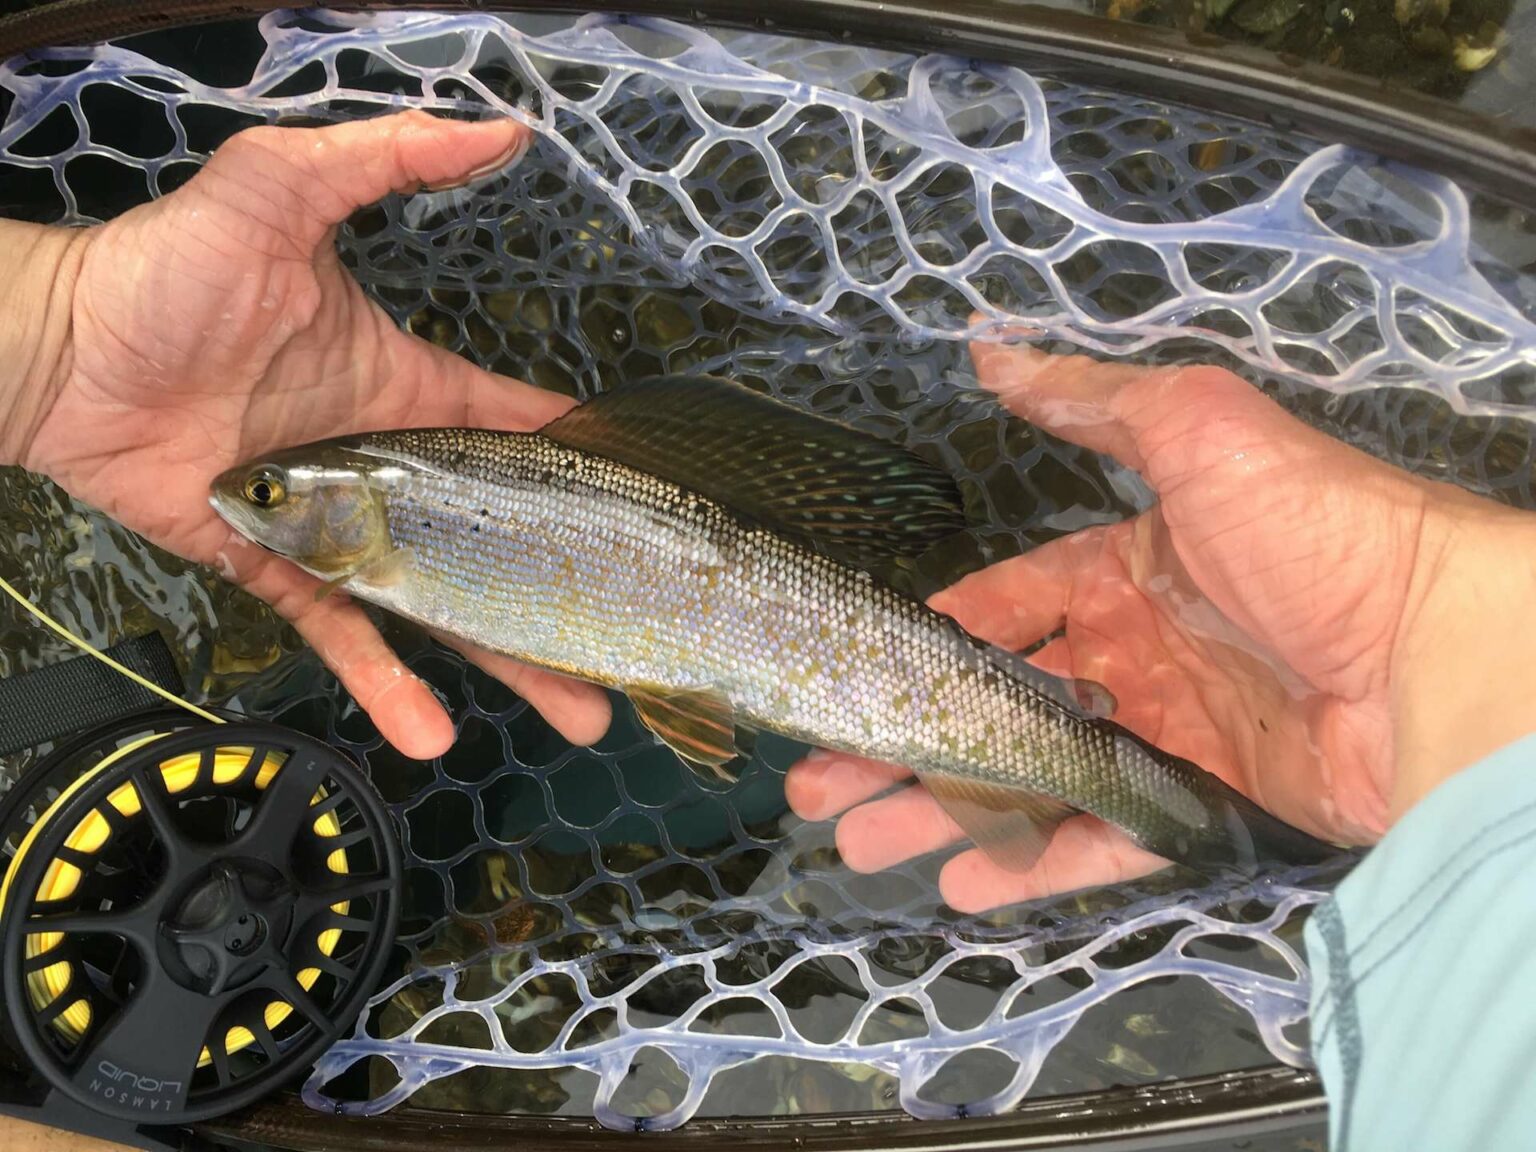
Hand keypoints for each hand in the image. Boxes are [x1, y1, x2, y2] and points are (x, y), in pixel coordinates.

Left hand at [4, 111, 609, 758]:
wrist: (62, 349)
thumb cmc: (169, 267)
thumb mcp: (281, 189)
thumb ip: (386, 158)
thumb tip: (503, 129)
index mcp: (407, 391)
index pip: (513, 432)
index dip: (577, 464)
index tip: (646, 504)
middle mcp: (389, 472)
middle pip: (496, 543)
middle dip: (564, 594)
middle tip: (632, 650)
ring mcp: (341, 529)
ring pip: (440, 607)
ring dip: (506, 663)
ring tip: (579, 715)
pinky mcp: (281, 571)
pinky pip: (343, 634)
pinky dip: (385, 681)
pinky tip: (433, 732)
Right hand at [786, 338, 1535, 911]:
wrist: (1443, 653)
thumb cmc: (1320, 530)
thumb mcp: (1198, 431)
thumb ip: (1091, 401)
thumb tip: (989, 348)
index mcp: (1132, 569)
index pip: (1012, 604)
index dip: (939, 636)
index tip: (867, 667)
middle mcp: (1141, 654)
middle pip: (1000, 703)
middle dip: (912, 737)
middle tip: (825, 779)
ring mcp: (1170, 738)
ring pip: (1031, 780)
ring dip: (944, 810)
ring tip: (859, 839)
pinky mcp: (1205, 808)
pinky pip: (1102, 842)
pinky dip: (1033, 866)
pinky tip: (958, 884)